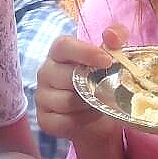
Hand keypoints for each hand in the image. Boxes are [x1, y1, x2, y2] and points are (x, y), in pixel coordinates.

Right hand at [35, 25, 126, 147]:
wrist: (97, 115)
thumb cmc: (100, 80)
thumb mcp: (112, 56)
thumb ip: (115, 38)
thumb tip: (112, 36)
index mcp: (59, 52)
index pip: (64, 46)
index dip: (84, 52)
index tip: (107, 61)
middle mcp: (45, 72)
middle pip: (68, 77)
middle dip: (92, 85)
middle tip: (109, 88)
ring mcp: (42, 97)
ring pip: (67, 101)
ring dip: (90, 104)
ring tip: (100, 102)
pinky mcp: (44, 120)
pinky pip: (65, 122)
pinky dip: (83, 121)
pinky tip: (89, 116)